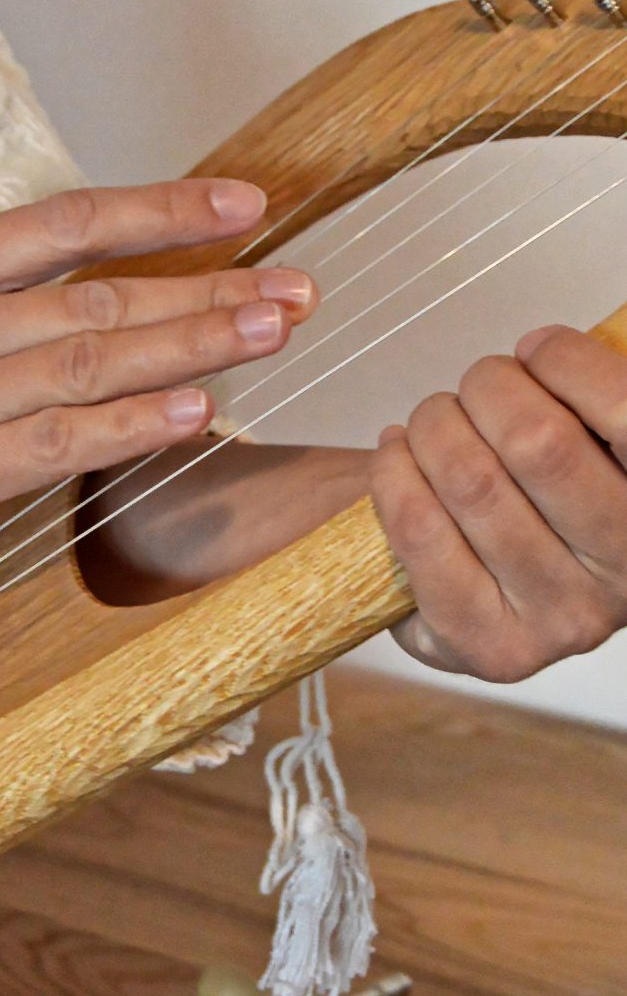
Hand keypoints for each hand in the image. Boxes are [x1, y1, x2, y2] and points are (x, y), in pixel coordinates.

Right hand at [0, 179, 317, 587]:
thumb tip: (66, 300)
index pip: (67, 225)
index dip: (161, 211)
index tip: (241, 205)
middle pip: (101, 296)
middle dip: (207, 288)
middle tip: (294, 284)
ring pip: (90, 362)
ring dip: (191, 346)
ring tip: (273, 331)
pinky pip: (53, 445)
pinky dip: (130, 429)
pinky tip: (196, 416)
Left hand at [369, 326, 626, 681]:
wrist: (496, 593)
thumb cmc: (548, 495)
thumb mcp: (594, 443)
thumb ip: (588, 401)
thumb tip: (542, 348)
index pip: (626, 414)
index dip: (568, 362)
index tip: (535, 348)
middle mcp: (626, 577)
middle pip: (537, 441)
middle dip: (488, 386)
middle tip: (476, 385)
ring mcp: (559, 620)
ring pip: (470, 480)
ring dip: (434, 424)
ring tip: (433, 420)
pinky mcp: (488, 647)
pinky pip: (421, 530)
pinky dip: (393, 473)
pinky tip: (397, 456)